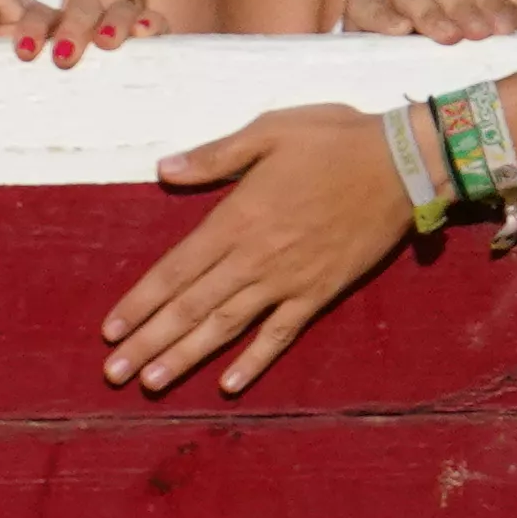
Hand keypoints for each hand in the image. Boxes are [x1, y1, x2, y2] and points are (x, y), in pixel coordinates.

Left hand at [110, 103, 420, 394]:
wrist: (406, 161)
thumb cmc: (336, 140)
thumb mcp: (272, 131)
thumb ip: (216, 156)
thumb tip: (165, 169)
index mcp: (236, 220)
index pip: (174, 271)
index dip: (139, 303)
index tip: (110, 331)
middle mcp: (254, 257)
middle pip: (190, 308)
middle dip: (148, 343)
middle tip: (112, 374)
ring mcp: (287, 279)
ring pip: (225, 327)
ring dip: (185, 358)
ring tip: (149, 384)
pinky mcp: (319, 292)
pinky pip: (280, 333)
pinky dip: (254, 361)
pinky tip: (228, 386)